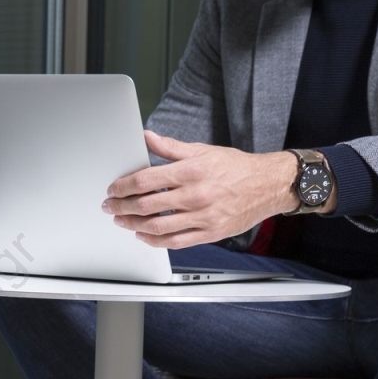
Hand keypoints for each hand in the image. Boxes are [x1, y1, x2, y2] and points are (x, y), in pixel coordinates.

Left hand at [103, 132, 303, 247]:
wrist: (267, 186)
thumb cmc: (235, 167)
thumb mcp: (202, 150)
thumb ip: (171, 147)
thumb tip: (146, 137)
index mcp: (192, 171)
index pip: (146, 179)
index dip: (124, 186)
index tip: (114, 189)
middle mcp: (196, 194)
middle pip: (147, 204)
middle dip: (122, 206)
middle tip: (110, 207)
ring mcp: (202, 216)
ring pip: (157, 225)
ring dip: (134, 225)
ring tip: (122, 221)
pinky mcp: (209, 232)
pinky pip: (175, 241)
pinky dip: (155, 241)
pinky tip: (144, 236)